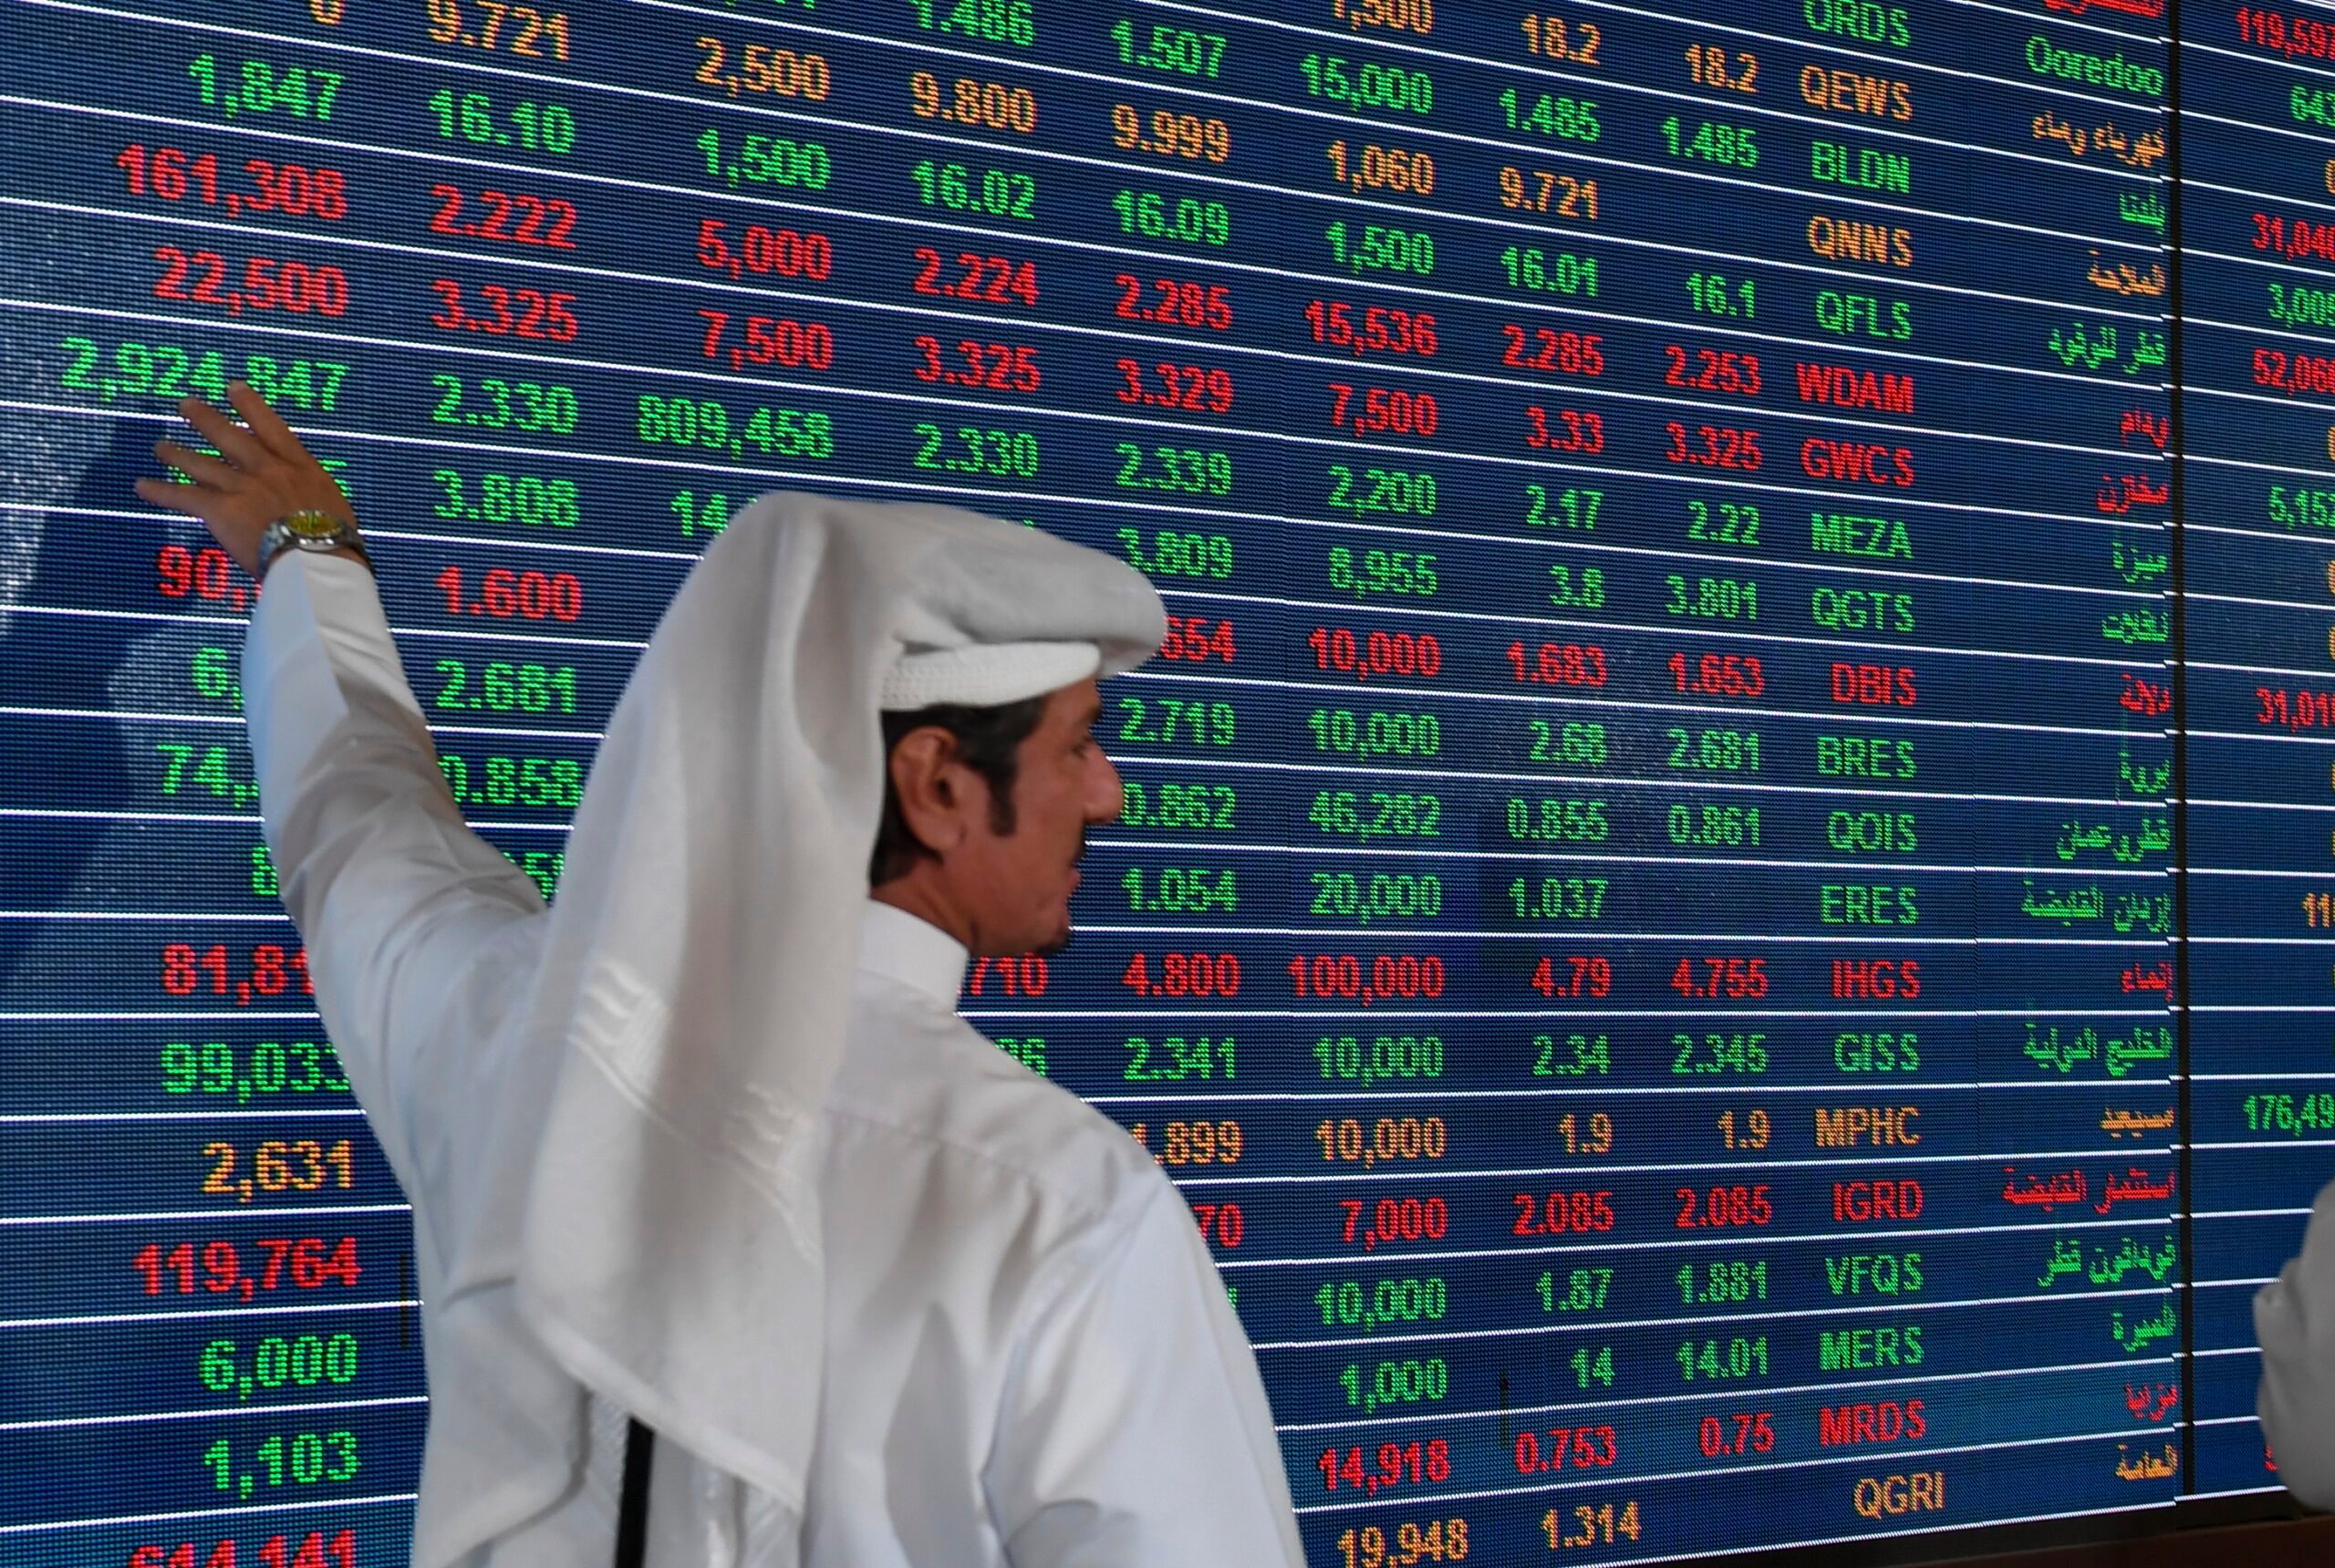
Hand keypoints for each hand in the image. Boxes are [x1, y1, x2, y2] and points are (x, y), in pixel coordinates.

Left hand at [134, 381, 354, 577]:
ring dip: (176, 453)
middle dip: (204, 418)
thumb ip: (313, 499)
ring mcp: (241, 486)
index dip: (249, 404)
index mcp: (299, 466)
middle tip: (186, 405)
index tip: (234, 387)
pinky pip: (182, 496)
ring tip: (160, 445)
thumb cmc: (337, 541)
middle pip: (228, 436)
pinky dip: (159, 490)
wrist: (319, 557)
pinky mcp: (220, 509)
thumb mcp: (335, 507)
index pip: (270, 426)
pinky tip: (141, 485)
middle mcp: (266, 468)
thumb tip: (311, 508)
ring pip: (200, 463)